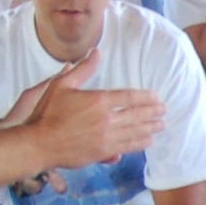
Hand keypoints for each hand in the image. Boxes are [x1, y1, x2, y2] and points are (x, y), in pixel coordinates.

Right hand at [28, 65, 164, 173]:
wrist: (40, 143)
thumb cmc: (47, 113)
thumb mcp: (62, 84)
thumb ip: (83, 69)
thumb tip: (96, 52)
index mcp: (99, 100)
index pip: (129, 97)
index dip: (146, 97)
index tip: (157, 97)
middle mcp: (106, 119)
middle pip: (137, 114)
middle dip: (153, 112)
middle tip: (165, 110)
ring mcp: (106, 138)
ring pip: (135, 132)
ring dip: (151, 128)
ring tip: (163, 125)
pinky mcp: (103, 153)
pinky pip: (127, 147)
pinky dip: (140, 143)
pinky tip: (149, 140)